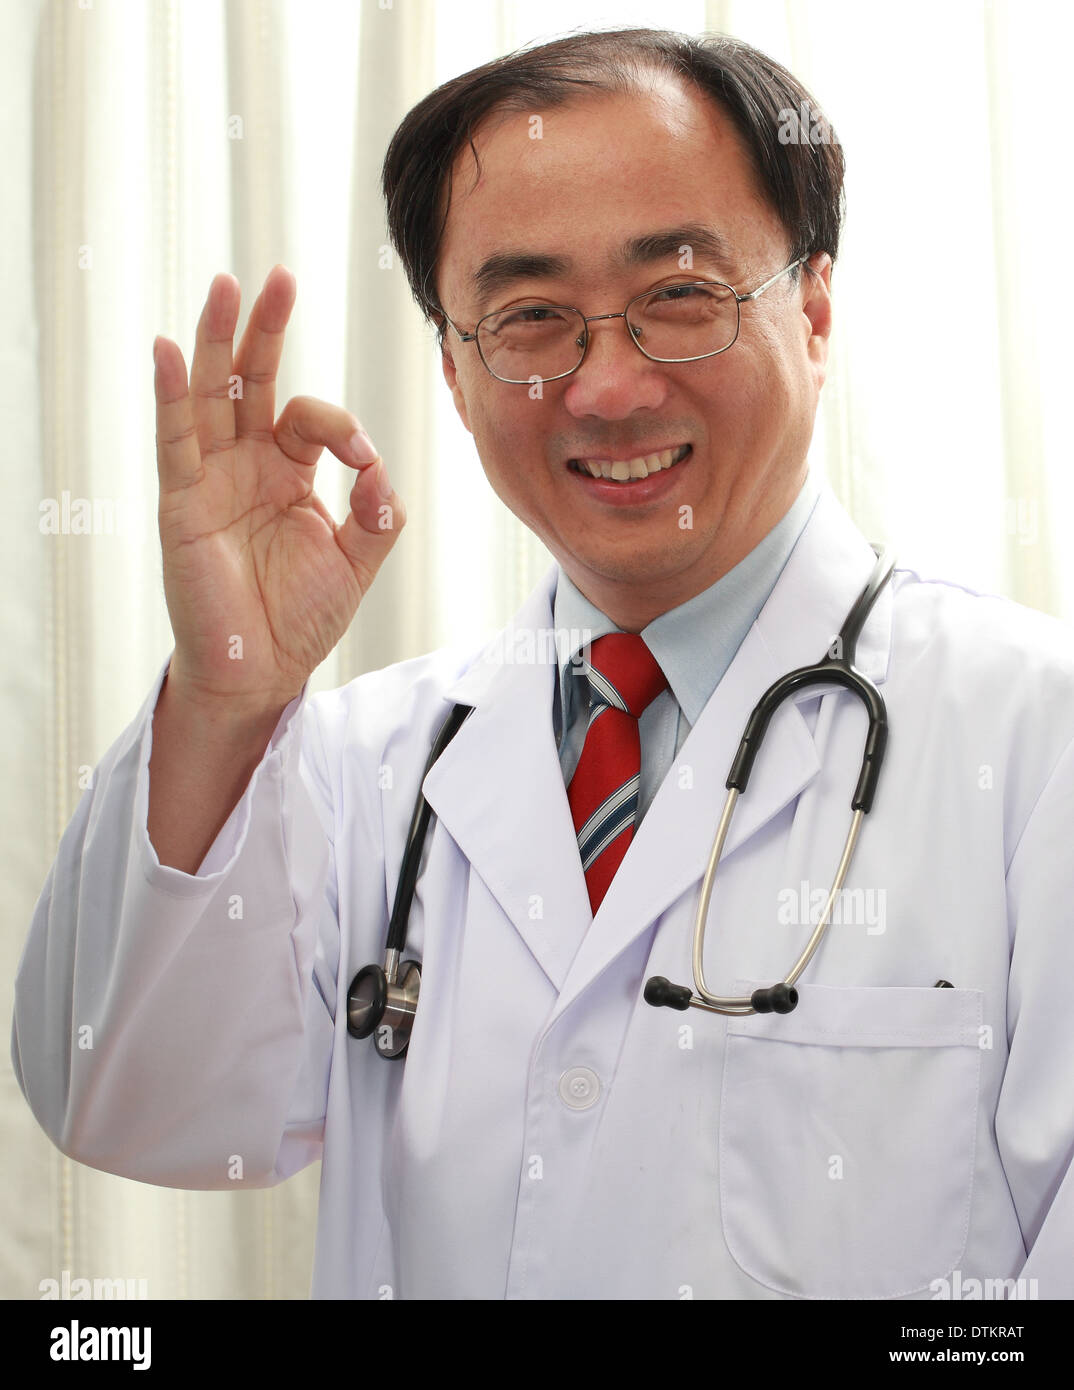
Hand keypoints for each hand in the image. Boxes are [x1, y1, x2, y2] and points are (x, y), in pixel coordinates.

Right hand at [153, 266, 404, 708]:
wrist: (262, 672)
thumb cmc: (302, 618)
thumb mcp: (357, 561)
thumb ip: (378, 514)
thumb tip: (379, 467)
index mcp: (287, 473)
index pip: (309, 419)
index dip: (342, 427)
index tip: (363, 462)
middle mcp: (245, 466)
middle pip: (252, 382)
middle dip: (266, 329)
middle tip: (280, 276)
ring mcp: (211, 480)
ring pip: (211, 396)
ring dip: (218, 341)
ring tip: (227, 286)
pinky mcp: (183, 504)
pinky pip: (174, 442)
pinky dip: (171, 397)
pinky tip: (168, 351)